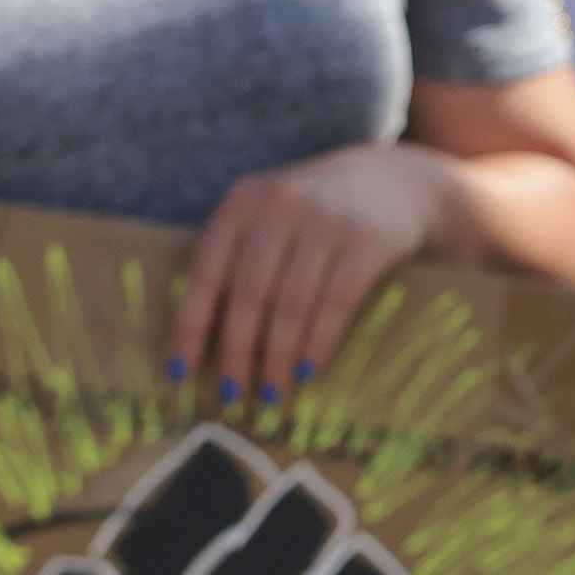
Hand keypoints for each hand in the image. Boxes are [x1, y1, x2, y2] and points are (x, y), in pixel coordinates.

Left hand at [166, 141, 443, 406]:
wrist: (394, 180)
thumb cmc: (312, 213)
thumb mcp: (267, 216)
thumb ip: (234, 258)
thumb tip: (199, 342)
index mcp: (244, 200)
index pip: (207, 270)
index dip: (191, 325)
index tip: (180, 373)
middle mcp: (283, 202)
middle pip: (250, 291)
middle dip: (237, 351)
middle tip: (231, 394)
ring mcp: (328, 218)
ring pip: (292, 302)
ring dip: (277, 356)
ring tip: (271, 393)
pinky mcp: (369, 238)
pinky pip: (337, 301)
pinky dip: (318, 342)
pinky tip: (307, 370)